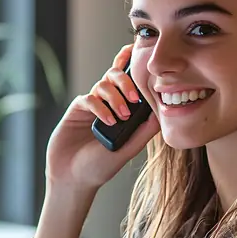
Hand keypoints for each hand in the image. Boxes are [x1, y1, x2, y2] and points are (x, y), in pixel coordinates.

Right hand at [45, 44, 159, 190]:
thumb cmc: (100, 167)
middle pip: (115, 75)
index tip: (144, 58)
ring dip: (114, 97)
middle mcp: (106, 103)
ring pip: (103, 84)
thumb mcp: (129, 149)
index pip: (129, 81)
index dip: (134, 65)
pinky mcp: (76, 110)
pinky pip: (88, 99)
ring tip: (121, 115)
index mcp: (121, 109)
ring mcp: (91, 106)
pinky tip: (107, 121)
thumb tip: (163, 111)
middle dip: (126, 81)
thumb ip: (144, 130)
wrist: (73, 179)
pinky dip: (100, 107)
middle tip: (135, 98)